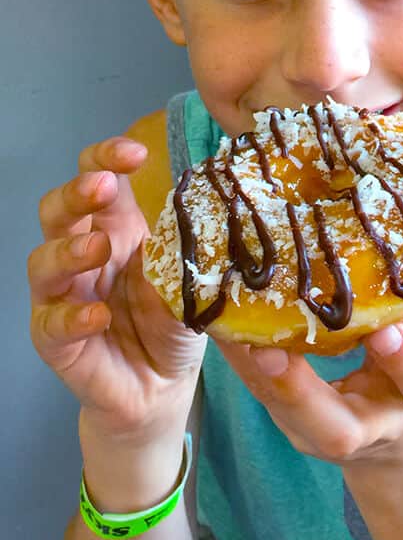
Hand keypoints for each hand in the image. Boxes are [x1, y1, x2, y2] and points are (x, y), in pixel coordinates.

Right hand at [28, 137, 205, 439]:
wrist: (162, 386)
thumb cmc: (173, 320)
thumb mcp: (191, 278)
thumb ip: (194, 247)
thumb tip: (223, 206)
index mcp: (115, 228)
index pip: (96, 178)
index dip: (105, 157)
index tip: (136, 153)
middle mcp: (82, 255)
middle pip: (58, 211)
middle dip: (76, 193)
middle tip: (102, 186)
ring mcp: (63, 297)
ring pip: (43, 262)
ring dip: (69, 250)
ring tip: (98, 247)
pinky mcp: (57, 343)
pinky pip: (51, 325)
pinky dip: (72, 317)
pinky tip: (98, 315)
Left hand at [215, 304, 402, 465]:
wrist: (393, 411)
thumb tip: (381, 233)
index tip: (384, 332)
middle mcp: (371, 425)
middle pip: (337, 431)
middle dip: (298, 390)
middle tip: (267, 352)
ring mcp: (324, 432)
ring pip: (284, 412)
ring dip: (251, 369)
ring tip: (225, 325)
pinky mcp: (290, 421)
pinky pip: (260, 392)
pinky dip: (239, 357)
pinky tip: (218, 324)